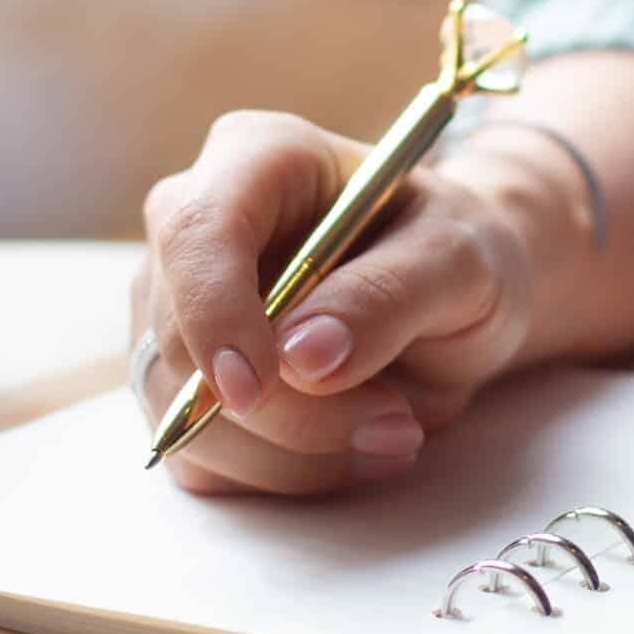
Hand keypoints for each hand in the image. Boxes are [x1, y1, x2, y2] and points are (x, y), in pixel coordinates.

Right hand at [131, 111, 535, 494]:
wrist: (454, 296)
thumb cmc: (454, 252)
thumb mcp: (458, 258)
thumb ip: (388, 296)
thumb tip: (301, 357)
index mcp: (255, 158)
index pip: (195, 230)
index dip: (214, 313)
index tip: (261, 389)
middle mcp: (194, 229)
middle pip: (184, 340)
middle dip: (290, 410)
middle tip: (399, 422)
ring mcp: (175, 311)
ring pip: (186, 415)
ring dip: (294, 454)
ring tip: (396, 432)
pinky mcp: (182, 386)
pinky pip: (202, 457)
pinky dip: (282, 474)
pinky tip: (353, 450)